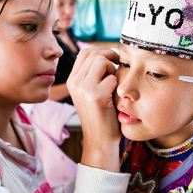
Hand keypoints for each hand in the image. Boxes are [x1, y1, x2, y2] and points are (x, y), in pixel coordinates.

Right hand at [67, 48, 120, 170]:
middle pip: (94, 53)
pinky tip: (116, 96)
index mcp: (72, 80)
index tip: (114, 59)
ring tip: (115, 83)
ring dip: (113, 69)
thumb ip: (93, 74)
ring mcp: (83, 89)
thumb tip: (108, 54)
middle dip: (110, 57)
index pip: (85, 52)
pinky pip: (112, 77)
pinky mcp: (95, 96)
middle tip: (119, 67)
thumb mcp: (90, 92)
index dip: (102, 51)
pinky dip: (118, 84)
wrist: (100, 141)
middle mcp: (74, 83)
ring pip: (101, 61)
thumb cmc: (101, 115)